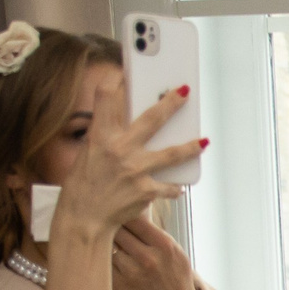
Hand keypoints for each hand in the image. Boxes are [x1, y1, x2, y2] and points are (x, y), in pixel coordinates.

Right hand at [49, 84, 203, 244]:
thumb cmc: (85, 185)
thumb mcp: (89, 154)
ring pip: (171, 153)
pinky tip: (177, 186)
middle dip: (170, 102)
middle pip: (151, 119)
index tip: (127, 69)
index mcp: (99, 137)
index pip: (107, 99)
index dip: (117, 81)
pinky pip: (168, 186)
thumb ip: (109, 137)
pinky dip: (173, 187)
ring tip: (204, 141)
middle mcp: (118, 150)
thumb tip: (133, 123)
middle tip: (185, 90)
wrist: (84, 219)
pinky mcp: (146, 191)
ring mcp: (135, 171)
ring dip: (190, 146)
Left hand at [109, 216, 202, 289]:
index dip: (124, 213)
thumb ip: (155, 233)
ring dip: (107, 243)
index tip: (120, 212)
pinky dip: (105, 259)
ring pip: (108, 245)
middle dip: (112, 226)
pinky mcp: (119, 286)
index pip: (134, 217)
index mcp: (164, 245)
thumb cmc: (176, 278)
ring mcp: (131, 273)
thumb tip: (133, 209)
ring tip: (111, 243)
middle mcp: (147, 258)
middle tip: (109, 224)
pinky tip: (111, 259)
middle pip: (117, 229)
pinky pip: (104, 263)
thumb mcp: (176, 251)